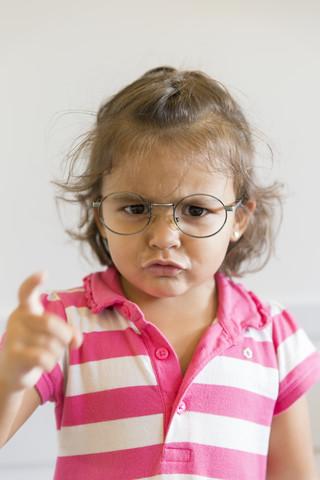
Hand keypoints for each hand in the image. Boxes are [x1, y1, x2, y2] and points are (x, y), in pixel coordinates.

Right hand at [0, 272, 82, 391]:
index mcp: (27, 308)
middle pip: (50, 323)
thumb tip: (77, 340)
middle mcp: (17, 319)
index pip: (26, 292)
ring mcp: (13, 337)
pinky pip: (43, 358)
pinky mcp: (13, 355)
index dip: (33, 282)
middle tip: (68, 343)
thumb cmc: (36, 346)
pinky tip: (47, 365)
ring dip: (58, 353)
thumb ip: (68, 332)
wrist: (14, 371)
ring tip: (50, 355)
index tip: (44, 273)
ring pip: (49, 344)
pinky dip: (51, 364)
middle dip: (65, 336)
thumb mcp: (54, 334)